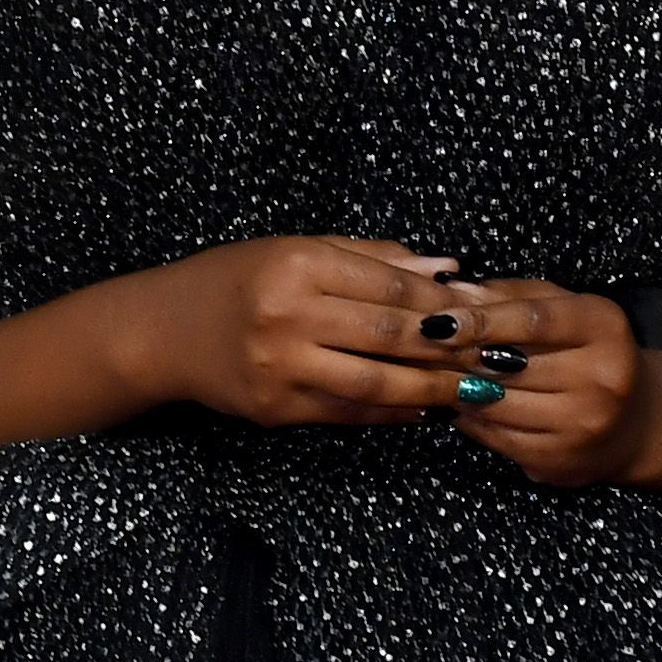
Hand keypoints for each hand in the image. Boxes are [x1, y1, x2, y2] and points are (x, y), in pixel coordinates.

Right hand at [141, 238, 476, 430]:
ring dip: (432, 389)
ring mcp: (281, 367)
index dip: (444, 302)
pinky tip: (423, 408)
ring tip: (474, 392)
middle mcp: (288, 315)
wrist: (163, 333)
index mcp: (298, 265)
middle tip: (497, 357)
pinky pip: (348, 412)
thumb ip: (371, 258)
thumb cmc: (235, 280)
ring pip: (375, 381)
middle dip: (450, 349)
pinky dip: (392, 412)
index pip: (390, 286)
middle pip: (389, 335)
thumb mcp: (295, 250)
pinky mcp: (276, 408)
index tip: (485, 312)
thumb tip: (447, 269)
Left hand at [443, 280, 651, 487]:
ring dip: (456, 389)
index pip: (535, 320)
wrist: (635, 424)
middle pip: (511, 365)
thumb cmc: (590, 352)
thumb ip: (514, 295)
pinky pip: (497, 436)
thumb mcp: (566, 309)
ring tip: (431, 374)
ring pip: (498, 404)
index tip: (438, 322)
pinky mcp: (560, 459)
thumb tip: (454, 288)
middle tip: (421, 348)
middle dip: (459, 356)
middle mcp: (602, 377)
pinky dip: (469, 419)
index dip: (482, 320)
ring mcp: (582, 423)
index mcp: (603, 327)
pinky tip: (455, 403)